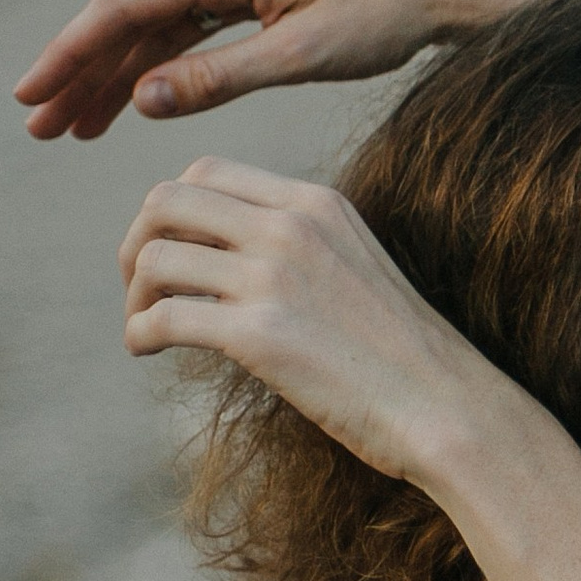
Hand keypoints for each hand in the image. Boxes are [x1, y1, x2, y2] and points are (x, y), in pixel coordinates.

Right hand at [17, 0, 551, 140]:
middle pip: (131, 16)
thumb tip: (142, 99)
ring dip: (118, 74)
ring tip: (79, 129)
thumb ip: (222, 77)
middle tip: (41, 127)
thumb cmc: (389, 13)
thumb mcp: (305, 55)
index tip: (31, 96)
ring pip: (160, 25)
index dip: (72, 54)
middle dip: (82, 72)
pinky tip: (140, 99)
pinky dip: (163, 63)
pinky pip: (194, 26)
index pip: (125, 8)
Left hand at [121, 157, 510, 490]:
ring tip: (143, 326)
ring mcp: (275, 278)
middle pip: (166, 201)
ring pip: (155, 257)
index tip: (172, 250)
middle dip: (137, 242)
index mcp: (315, 204)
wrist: (447, 407)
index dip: (170, 210)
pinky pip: (163, 317)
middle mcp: (291, 227)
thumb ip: (300, 244)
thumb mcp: (356, 264)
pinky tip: (146, 352)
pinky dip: (138, 334)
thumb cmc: (404, 354)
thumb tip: (228, 256)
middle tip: (141, 286)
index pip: (207, 172)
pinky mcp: (259, 335)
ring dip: (133, 294)